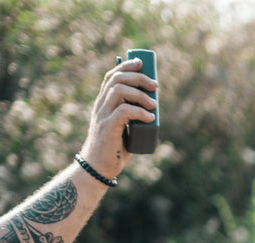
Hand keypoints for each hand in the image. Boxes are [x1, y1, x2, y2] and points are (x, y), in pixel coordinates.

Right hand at [77, 57, 159, 180]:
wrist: (99, 167)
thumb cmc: (114, 149)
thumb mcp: (123, 128)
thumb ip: (132, 118)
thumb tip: (153, 110)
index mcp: (103, 103)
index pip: (111, 76)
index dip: (126, 66)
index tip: (141, 63)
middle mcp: (100, 106)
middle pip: (116, 79)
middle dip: (138, 77)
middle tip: (155, 86)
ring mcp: (102, 115)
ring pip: (119, 91)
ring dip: (140, 94)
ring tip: (155, 104)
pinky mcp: (107, 127)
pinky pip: (124, 111)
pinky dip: (140, 111)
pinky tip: (150, 117)